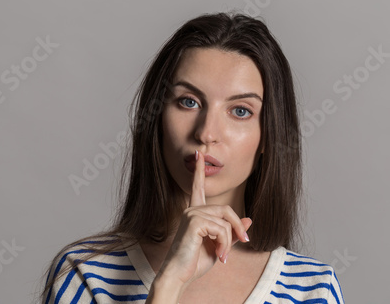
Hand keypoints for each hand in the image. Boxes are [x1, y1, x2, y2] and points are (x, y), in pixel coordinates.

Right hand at [156, 150, 252, 294]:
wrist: (179, 275)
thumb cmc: (195, 262)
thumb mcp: (218, 246)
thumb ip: (232, 232)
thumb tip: (249, 220)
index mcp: (195, 213)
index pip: (198, 188)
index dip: (199, 171)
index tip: (199, 155)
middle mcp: (192, 209)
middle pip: (227, 209)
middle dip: (238, 227)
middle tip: (243, 242)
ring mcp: (191, 214)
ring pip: (226, 221)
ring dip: (229, 241)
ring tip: (223, 255)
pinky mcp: (193, 221)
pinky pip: (221, 229)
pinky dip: (225, 244)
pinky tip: (218, 255)